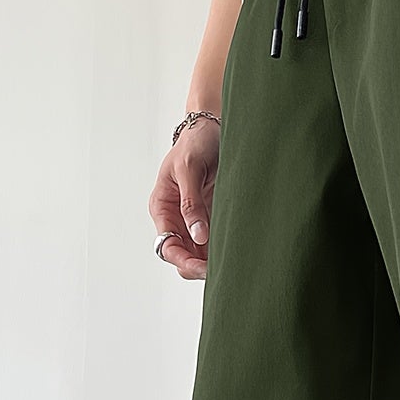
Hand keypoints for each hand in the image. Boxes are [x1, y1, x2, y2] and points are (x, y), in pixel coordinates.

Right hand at [149, 117, 220, 280]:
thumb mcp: (189, 169)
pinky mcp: (211, 218)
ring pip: (198, 254)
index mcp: (162, 208)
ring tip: (234, 265)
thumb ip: (191, 203)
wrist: (211, 128)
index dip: (184, 261)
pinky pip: (214, 242)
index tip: (204, 268)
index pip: (167, 246)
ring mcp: (193, 220)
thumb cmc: (195, 143)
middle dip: (198, 267)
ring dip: (213, 262)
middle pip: (182, 256)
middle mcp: (175, 219)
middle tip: (223, 271)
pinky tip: (237, 253)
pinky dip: (223, 251)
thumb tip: (197, 236)